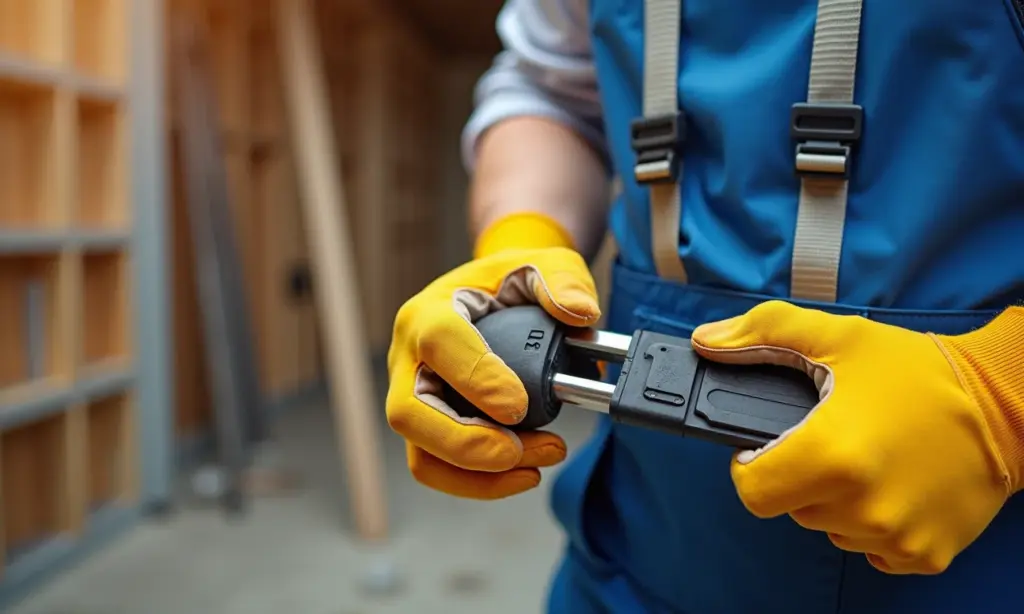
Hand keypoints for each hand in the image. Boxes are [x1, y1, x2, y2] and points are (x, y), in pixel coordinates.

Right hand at [386, 246, 600, 498]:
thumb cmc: (510, 282)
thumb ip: (563, 280)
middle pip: (409, 414)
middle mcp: (408, 358)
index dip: (475, 378)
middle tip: (522, 451)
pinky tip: (525, 473)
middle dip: (467, 443)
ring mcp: (412, 398)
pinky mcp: (427, 430)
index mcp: (429, 311)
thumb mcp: (542, 261)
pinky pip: (439, 470)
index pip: (438, 344)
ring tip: (537, 464)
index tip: (519, 405)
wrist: (492, 298)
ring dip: (478, 474)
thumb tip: (581, 313)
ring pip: (422, 455)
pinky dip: (480, 484)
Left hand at [691, 300, 1011, 574]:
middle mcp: (861, 506)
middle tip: (833, 438)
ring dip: (836, 500)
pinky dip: (872, 522)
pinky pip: (870, 548)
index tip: (771, 447)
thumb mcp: (838, 336)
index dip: (752, 465)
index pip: (752, 490)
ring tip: (868, 456)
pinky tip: (893, 483)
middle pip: (791, 506)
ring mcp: (895, 537)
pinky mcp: (923, 555)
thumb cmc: (918, 371)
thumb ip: (762, 335)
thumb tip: (707, 341)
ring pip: (829, 527)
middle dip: (799, 475)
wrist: (1006, 405)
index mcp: (832, 454)